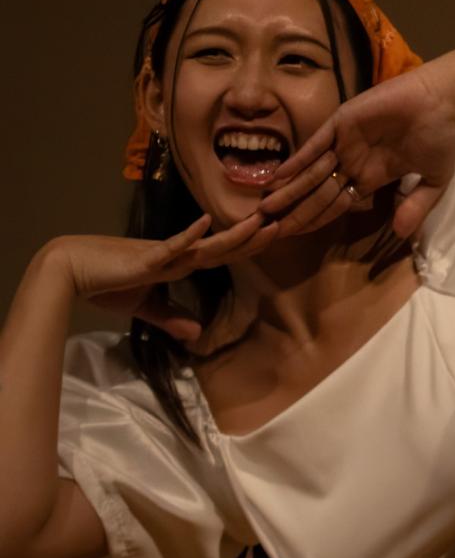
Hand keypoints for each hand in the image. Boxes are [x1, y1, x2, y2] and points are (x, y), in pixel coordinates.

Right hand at [54, 215, 279, 342]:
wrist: (69, 270)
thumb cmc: (106, 282)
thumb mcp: (143, 306)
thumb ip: (170, 316)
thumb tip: (197, 334)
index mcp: (178, 263)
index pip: (220, 255)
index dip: (246, 246)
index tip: (272, 234)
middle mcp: (176, 254)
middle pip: (222, 247)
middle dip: (252, 237)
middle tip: (282, 222)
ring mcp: (162, 254)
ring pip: (204, 244)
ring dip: (232, 235)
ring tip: (259, 222)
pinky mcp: (144, 258)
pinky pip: (169, 246)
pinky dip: (187, 236)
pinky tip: (204, 223)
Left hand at [260, 65, 454, 240]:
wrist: (443, 100)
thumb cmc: (441, 136)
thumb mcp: (436, 179)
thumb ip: (418, 205)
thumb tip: (401, 235)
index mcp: (374, 177)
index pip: (337, 205)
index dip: (315, 220)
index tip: (292, 237)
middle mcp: (354, 162)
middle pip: (318, 193)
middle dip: (294, 213)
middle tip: (267, 231)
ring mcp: (346, 142)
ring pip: (311, 172)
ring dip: (289, 191)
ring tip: (264, 210)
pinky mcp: (341, 122)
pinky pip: (315, 145)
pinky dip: (297, 161)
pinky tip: (278, 178)